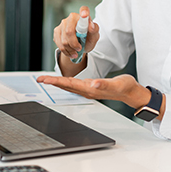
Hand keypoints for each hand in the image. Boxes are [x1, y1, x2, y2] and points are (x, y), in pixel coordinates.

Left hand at [36, 74, 150, 108]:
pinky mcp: (91, 87)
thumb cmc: (125, 87)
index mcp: (90, 89)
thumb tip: (93, 83)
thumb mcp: (116, 84)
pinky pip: (74, 85)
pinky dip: (65, 82)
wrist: (131, 92)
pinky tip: (62, 80)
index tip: (45, 79)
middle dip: (52, 82)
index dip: (56, 81)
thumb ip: (104, 83)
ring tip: (46, 79)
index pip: (69, 84)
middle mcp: (87, 90)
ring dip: (57, 82)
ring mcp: (88, 90)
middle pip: (66, 86)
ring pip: (69, 86)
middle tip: (39, 79)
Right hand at [54, 6, 99, 59]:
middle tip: (79, 48)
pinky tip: (70, 51)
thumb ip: (95, 30)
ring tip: (75, 52)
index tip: (85, 15)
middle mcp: (72, 17)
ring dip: (70, 49)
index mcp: (83, 17)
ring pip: (63, 40)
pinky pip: (59, 43)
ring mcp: (63, 23)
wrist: (79, 46)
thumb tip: (91, 25)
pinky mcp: (57, 30)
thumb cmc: (88, 40)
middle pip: (69, 31)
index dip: (84, 12)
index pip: (84, 10)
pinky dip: (65, 51)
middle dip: (74, 44)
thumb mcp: (94, 37)